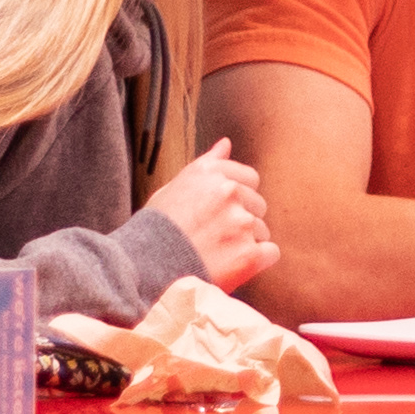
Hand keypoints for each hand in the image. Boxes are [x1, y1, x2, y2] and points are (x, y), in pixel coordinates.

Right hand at [143, 141, 279, 299]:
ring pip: (262, 231)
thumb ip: (206, 165)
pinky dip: (256, 261)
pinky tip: (231, 265)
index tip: (221, 214)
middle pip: (258, 205)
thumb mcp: (173, 187)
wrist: (144, 270)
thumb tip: (226, 143)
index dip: (237, 199)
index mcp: (210, 173)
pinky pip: (270, 253)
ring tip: (215, 253)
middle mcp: (229, 192)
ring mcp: (241, 222)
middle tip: (215, 237)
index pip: (249, 179)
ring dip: (246, 242)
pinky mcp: (248, 252)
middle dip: (242, 220)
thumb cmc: (156, 230)